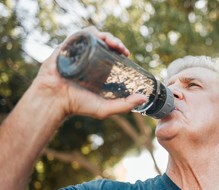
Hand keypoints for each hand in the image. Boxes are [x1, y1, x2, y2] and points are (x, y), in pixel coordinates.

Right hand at [29, 26, 146, 118]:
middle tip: (122, 48)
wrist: (55, 101)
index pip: (112, 53)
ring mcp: (77, 52)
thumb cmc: (78, 105)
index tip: (127, 53)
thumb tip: (144, 98)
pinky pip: (78, 34)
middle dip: (115, 41)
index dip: (120, 50)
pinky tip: (98, 38)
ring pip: (94, 36)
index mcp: (98, 69)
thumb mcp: (105, 108)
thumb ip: (125, 105)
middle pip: (105, 42)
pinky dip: (89, 33)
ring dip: (105, 35)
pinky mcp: (66, 48)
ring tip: (112, 43)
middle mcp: (89, 58)